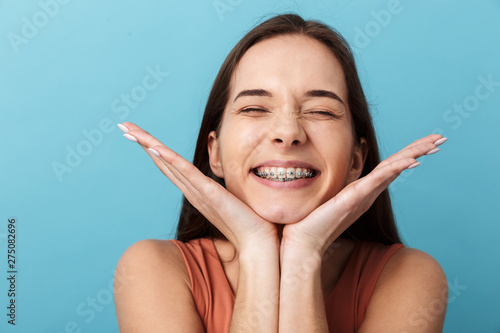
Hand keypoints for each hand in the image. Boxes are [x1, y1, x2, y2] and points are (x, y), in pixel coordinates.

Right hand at [118, 122, 278, 253]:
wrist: (257, 243)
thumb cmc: (249, 223)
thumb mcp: (232, 198)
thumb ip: (224, 189)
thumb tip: (228, 181)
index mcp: (196, 190)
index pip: (170, 165)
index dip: (154, 148)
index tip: (139, 134)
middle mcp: (192, 190)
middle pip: (162, 161)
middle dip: (143, 143)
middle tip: (123, 126)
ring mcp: (198, 192)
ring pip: (168, 163)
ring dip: (148, 145)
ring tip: (130, 130)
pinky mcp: (209, 194)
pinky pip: (186, 173)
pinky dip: (169, 160)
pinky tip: (155, 148)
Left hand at [280, 134, 446, 256]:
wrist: (304, 240)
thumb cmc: (315, 220)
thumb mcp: (331, 195)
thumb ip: (341, 183)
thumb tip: (343, 170)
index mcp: (364, 190)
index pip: (390, 166)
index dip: (409, 152)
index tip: (428, 141)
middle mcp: (368, 192)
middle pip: (398, 165)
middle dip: (420, 150)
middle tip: (442, 138)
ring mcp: (363, 195)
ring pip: (393, 170)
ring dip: (414, 155)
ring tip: (434, 144)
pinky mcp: (354, 198)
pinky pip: (377, 180)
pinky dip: (395, 169)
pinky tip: (410, 161)